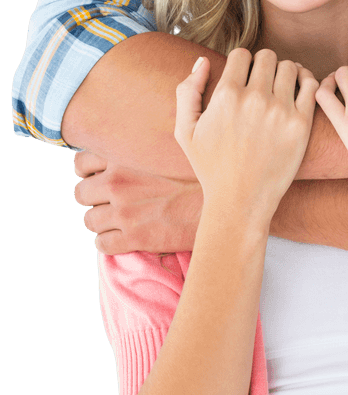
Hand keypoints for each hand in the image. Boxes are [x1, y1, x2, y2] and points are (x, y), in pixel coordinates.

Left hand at [74, 150, 202, 253]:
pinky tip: (126, 238)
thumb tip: (127, 151)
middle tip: (111, 202)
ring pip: (89, 221)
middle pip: (80, 194)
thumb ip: (140, 149)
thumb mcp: (166, 149)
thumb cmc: (198, 173)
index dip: (87, 172)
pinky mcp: (134, 237)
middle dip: (93, 199)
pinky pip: (102, 245)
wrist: (221, 200)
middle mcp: (118, 182)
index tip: (99, 177)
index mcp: (125, 156)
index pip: (81, 161)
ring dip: (102, 223)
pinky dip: (110, 243)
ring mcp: (124, 211)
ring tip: (120, 222)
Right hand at [175, 48, 317, 217]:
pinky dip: (306, 81)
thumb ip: (188, 91)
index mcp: (226, 95)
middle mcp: (254, 99)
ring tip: (280, 87)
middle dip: (263, 65)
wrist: (240, 201)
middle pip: (267, 56)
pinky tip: (298, 91)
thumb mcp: (185, 131)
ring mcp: (280, 111)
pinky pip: (311, 85)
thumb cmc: (211, 167)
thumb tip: (203, 60)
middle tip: (263, 83)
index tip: (244, 77)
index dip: (241, 63)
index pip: (241, 54)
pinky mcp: (301, 125)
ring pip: (290, 67)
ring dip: (285, 73)